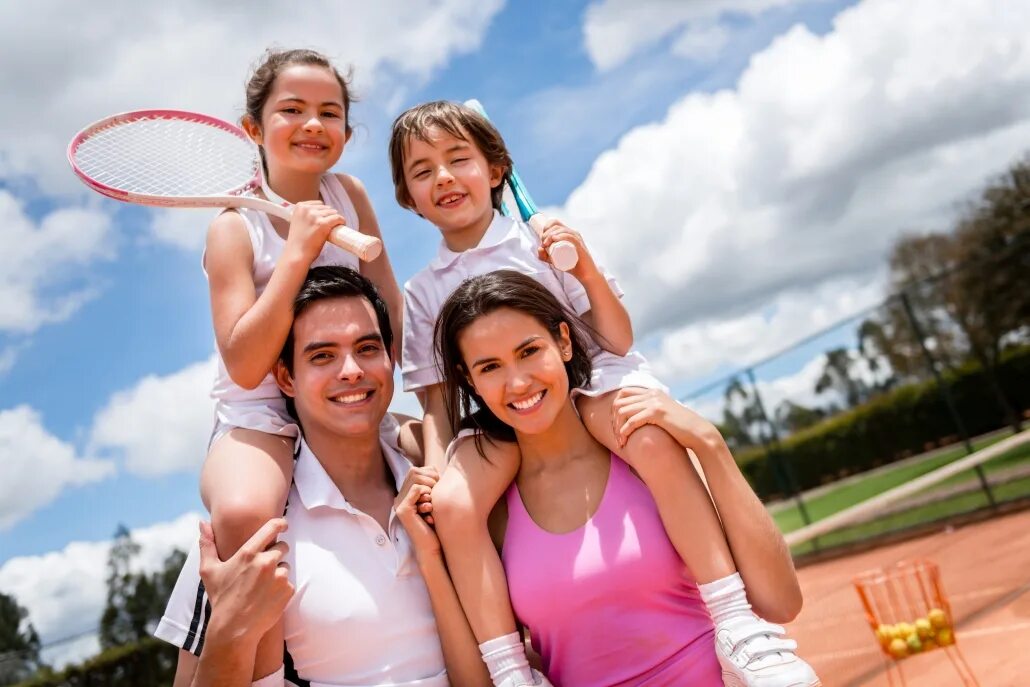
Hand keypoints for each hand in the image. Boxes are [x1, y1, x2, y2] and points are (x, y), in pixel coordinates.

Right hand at [197, 518, 292, 643]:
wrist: (233, 629)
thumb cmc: (220, 598)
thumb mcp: (209, 570)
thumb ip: (207, 544)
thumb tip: (203, 523)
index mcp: (248, 553)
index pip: (272, 528)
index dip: (280, 523)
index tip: (284, 523)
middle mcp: (266, 562)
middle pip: (282, 547)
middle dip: (275, 554)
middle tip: (262, 569)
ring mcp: (279, 576)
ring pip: (286, 565)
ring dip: (278, 572)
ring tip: (261, 586)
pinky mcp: (287, 590)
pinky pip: (289, 582)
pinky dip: (281, 588)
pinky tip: (267, 596)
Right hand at [283, 201, 346, 263]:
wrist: (296, 254)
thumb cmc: (298, 242)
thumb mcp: (298, 223)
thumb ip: (306, 216)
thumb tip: (320, 214)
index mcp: (299, 207)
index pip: (318, 204)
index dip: (323, 212)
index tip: (323, 220)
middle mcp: (307, 209)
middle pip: (326, 208)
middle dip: (329, 216)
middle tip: (328, 227)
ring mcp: (315, 216)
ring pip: (333, 213)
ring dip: (335, 220)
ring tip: (332, 229)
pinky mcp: (323, 224)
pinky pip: (338, 218)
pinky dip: (341, 222)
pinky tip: (341, 226)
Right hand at [394, 466, 440, 561]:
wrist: (432, 547)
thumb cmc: (436, 525)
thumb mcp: (434, 500)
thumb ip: (431, 485)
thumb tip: (434, 468)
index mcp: (405, 494)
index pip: (415, 470)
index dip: (430, 474)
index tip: (438, 488)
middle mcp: (399, 497)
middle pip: (414, 471)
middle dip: (431, 479)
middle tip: (436, 495)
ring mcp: (399, 504)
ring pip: (416, 479)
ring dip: (430, 488)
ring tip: (432, 504)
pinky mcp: (403, 510)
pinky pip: (417, 490)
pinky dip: (427, 495)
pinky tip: (429, 509)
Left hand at [535, 218, 598, 281]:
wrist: (584, 273)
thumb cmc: (571, 265)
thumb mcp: (553, 260)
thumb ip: (544, 256)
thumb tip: (539, 248)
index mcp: (568, 232)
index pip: (555, 222)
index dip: (546, 227)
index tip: (542, 238)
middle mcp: (573, 233)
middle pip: (557, 226)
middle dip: (546, 233)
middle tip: (543, 244)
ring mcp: (577, 238)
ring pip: (562, 230)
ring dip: (551, 235)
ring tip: (546, 244)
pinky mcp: (580, 245)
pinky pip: (571, 237)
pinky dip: (562, 236)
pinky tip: (554, 238)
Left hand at [611, 388, 722, 450]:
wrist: (698, 433)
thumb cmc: (681, 429)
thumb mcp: (664, 414)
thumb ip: (651, 410)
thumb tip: (635, 416)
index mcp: (653, 392)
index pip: (623, 393)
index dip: (615, 409)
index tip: (617, 425)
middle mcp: (652, 394)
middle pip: (619, 402)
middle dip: (614, 420)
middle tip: (616, 436)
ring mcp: (654, 401)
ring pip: (622, 411)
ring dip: (617, 428)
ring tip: (620, 441)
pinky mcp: (657, 412)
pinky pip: (631, 421)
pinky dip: (624, 432)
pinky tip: (625, 442)